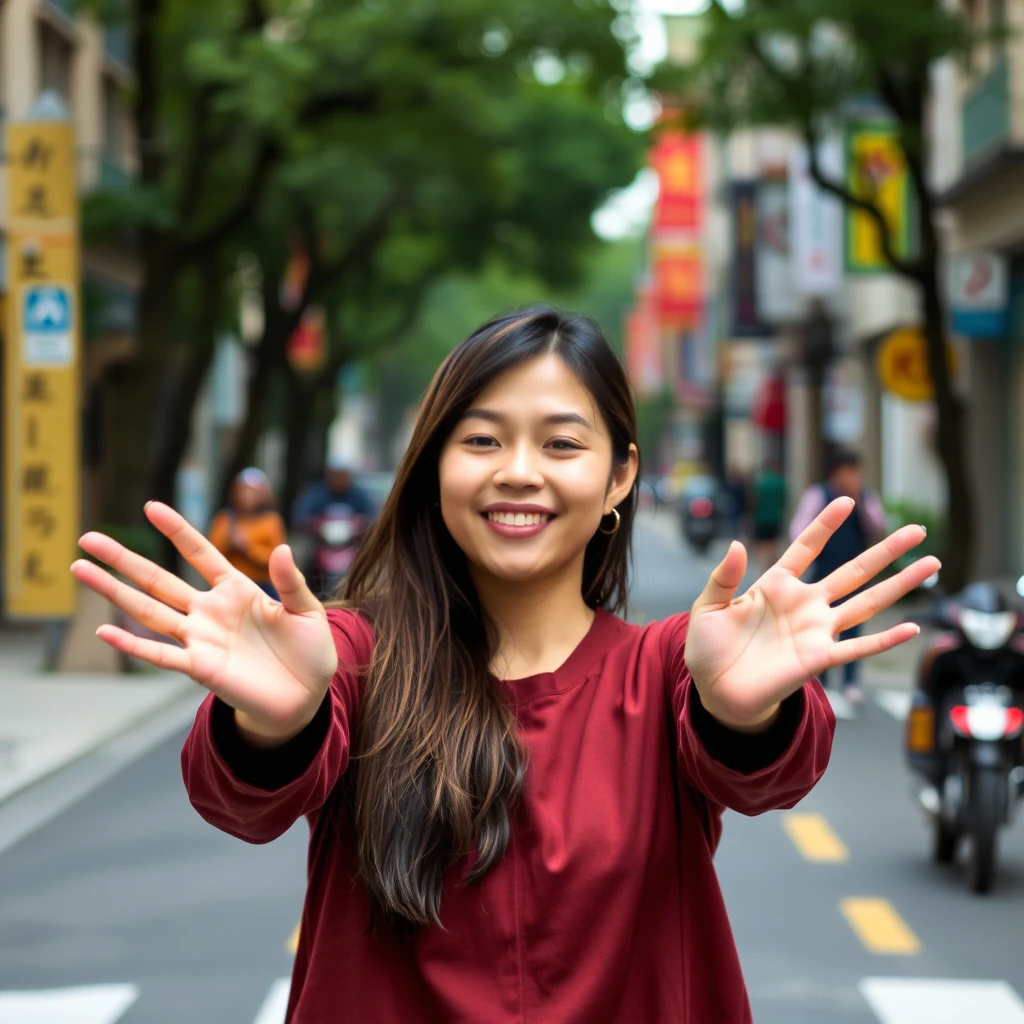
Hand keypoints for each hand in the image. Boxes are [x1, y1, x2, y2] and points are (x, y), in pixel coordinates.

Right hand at [71, 502, 337, 746]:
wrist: (306, 698)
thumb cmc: (310, 652)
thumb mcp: (308, 611)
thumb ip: (291, 582)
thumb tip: (283, 548)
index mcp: (237, 590)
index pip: (200, 553)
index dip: (178, 531)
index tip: (151, 506)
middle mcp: (210, 611)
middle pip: (159, 579)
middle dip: (124, 558)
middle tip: (88, 537)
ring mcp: (200, 639)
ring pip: (148, 611)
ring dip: (114, 592)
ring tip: (80, 569)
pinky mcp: (200, 668)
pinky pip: (160, 655)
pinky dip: (132, 645)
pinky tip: (104, 631)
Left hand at [684, 497, 938, 730]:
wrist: (715, 691)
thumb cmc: (709, 648)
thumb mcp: (709, 606)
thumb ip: (724, 576)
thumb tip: (737, 544)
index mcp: (776, 585)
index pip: (807, 547)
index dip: (825, 525)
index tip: (845, 500)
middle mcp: (805, 604)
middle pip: (853, 571)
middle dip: (886, 551)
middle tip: (917, 530)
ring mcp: (816, 631)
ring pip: (867, 602)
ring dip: (899, 585)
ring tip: (931, 564)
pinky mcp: (819, 659)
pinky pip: (858, 648)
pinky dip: (885, 640)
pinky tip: (912, 627)